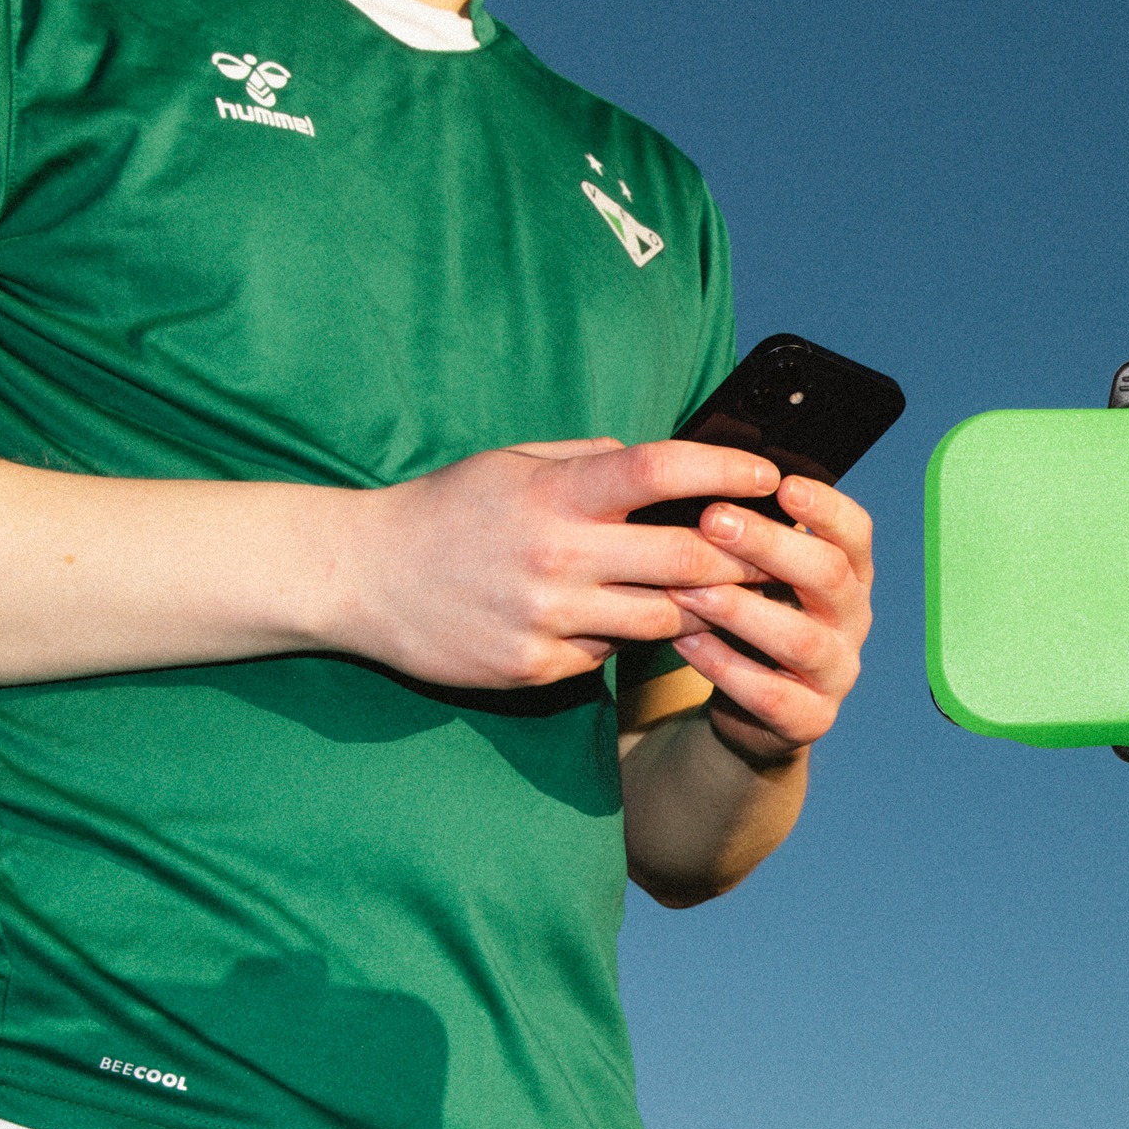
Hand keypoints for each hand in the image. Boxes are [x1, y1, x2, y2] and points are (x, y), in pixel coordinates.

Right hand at [341, 438, 780, 688]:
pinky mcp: (534, 667)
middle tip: (768, 551)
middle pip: (686, 557)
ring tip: (706, 591)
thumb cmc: (449, 511)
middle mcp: (555, 555)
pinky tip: (621, 622)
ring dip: (691, 605)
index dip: (724, 471)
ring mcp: (546, 617)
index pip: (660, 471)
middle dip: (738, 555)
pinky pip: (612, 656)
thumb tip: (666, 466)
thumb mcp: (513, 464)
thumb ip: (590, 461)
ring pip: (664, 618)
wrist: (360, 577)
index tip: (767, 475)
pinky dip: (626, 639)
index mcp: (553, 493)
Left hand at [664, 475, 873, 762]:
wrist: (753, 710)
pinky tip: (685, 642)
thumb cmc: (752, 620)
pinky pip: (771, 694)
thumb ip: (750, 538)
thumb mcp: (762, 575)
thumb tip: (706, 473)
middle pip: (828, 576)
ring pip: (802, 639)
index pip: (856, 533)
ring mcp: (838, 672)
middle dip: (770, 545)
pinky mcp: (812, 719)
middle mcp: (853, 620)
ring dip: (741, 610)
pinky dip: (725, 667)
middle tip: (713, 519)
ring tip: (687, 589)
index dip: (825, 507)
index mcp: (849, 575)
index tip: (782, 483)